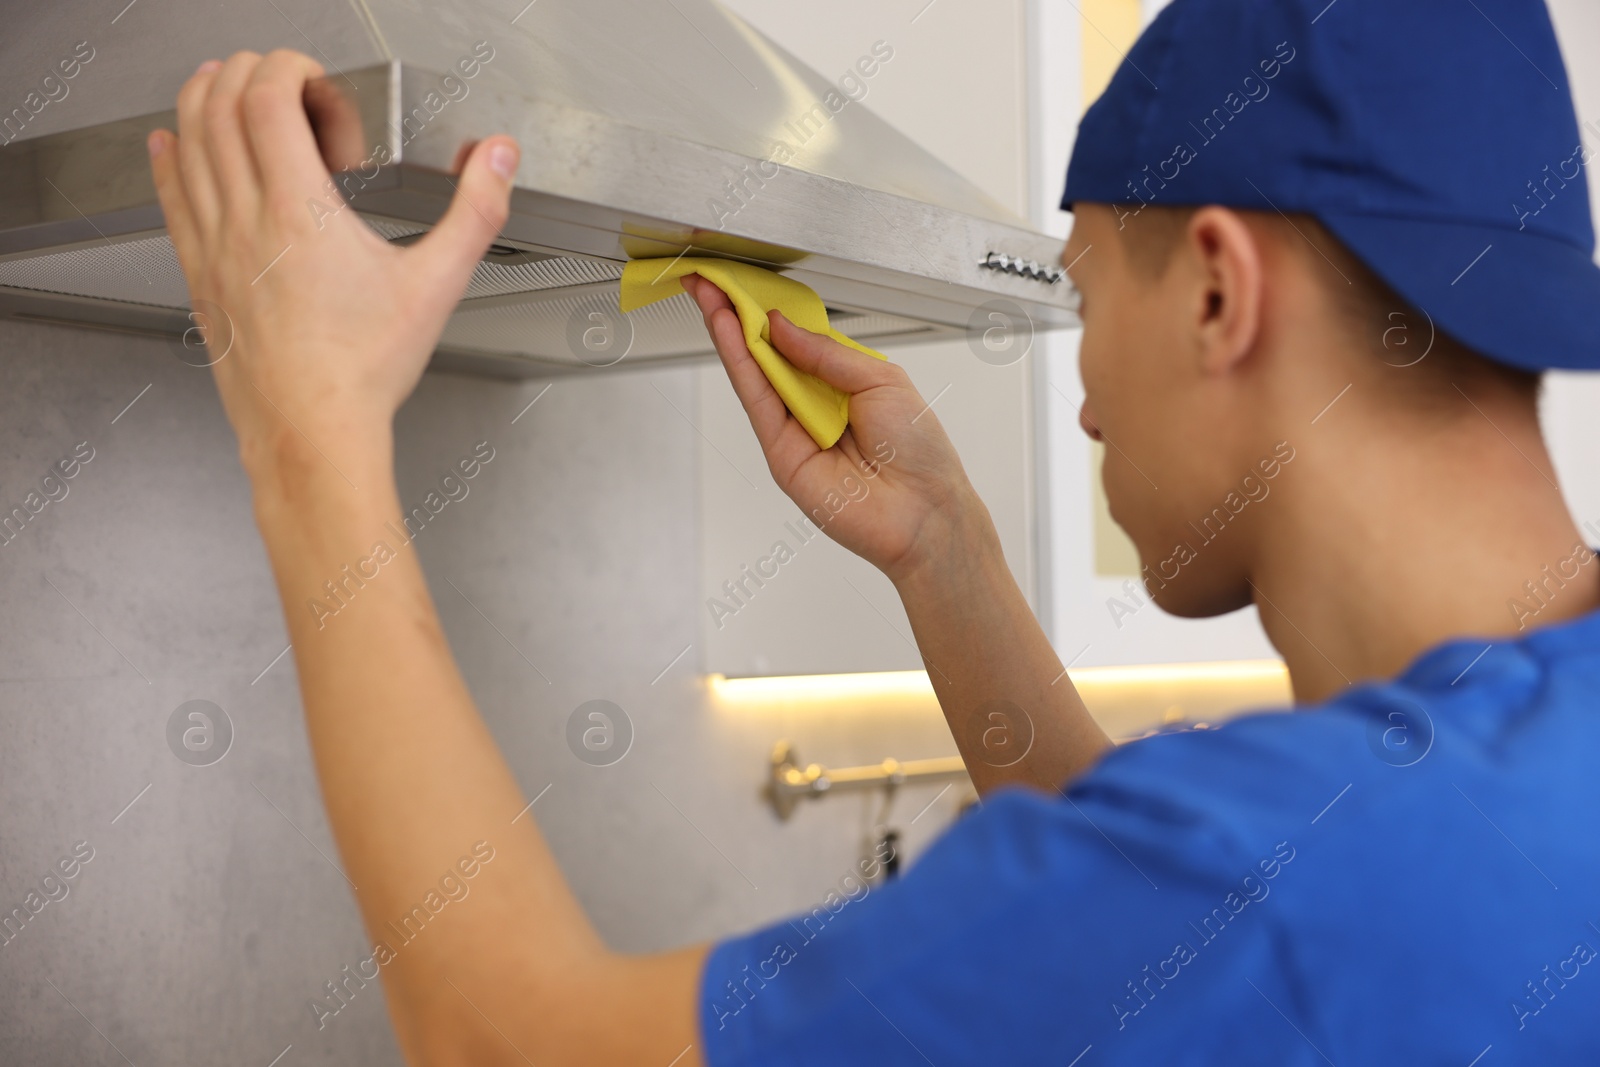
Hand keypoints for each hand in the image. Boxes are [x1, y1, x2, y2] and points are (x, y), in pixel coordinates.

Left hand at [147, 50, 519, 478]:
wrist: (312, 432)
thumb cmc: (364, 370)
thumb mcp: (437, 284)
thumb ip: (475, 210)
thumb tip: (498, 156)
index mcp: (300, 210)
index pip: (267, 97)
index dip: (290, 68)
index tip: (318, 83)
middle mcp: (244, 219)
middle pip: (219, 105)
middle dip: (250, 73)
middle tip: (283, 82)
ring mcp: (212, 245)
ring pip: (186, 140)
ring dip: (204, 100)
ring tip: (229, 88)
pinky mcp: (197, 274)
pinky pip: (168, 194)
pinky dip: (168, 154)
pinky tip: (170, 144)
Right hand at [683, 274, 991, 584]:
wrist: (925, 510)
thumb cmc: (920, 451)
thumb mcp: (880, 379)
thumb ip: (826, 352)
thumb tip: (780, 326)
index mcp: (843, 381)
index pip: (796, 338)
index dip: (770, 310)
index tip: (745, 282)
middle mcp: (815, 403)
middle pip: (767, 352)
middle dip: (737, 314)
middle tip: (710, 280)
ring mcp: (794, 429)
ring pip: (754, 373)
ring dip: (729, 331)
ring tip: (710, 294)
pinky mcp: (781, 453)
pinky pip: (756, 401)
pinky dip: (739, 364)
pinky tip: (728, 331)